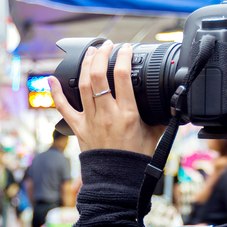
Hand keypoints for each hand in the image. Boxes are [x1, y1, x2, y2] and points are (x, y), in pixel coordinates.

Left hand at [49, 41, 166, 156]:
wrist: (117, 181)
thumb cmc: (135, 159)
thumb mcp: (155, 135)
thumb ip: (162, 116)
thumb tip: (174, 103)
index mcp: (127, 114)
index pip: (122, 76)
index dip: (123, 57)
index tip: (126, 48)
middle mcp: (106, 114)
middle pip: (97, 75)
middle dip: (101, 55)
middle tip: (107, 45)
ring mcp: (90, 120)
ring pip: (82, 85)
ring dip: (85, 64)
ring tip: (91, 52)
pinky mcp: (78, 128)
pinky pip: (63, 108)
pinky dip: (56, 92)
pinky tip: (52, 78)